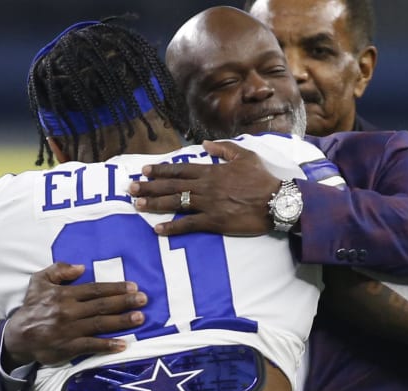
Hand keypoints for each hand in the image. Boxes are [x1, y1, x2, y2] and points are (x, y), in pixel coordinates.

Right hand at [2, 262, 146, 367]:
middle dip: (124, 302)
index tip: (133, 286)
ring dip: (122, 321)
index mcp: (65, 294)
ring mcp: (70, 330)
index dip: (115, 288)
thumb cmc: (32, 306)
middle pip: (102, 305)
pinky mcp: (69, 347)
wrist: (18, 335)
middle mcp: (70, 311)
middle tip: (144, 300)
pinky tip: (123, 344)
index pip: (95, 289)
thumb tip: (81, 266)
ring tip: (140, 318)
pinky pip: (91, 345)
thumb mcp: (39, 280)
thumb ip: (59, 269)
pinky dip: (107, 345)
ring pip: (100, 324)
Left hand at [130, 140, 280, 235]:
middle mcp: (205, 186)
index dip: (160, 170)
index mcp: (211, 171)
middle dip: (149, 187)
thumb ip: (223, 148)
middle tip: (130, 188)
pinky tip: (158, 230)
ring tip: (137, 205)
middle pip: (171, 185)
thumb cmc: (263, 179)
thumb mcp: (245, 156)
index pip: (180, 169)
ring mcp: (208, 204)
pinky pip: (188, 225)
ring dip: (154, 204)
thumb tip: (205, 143)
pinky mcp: (214, 221)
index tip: (144, 171)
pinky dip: (173, 228)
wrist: (277, 201)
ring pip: (175, 203)